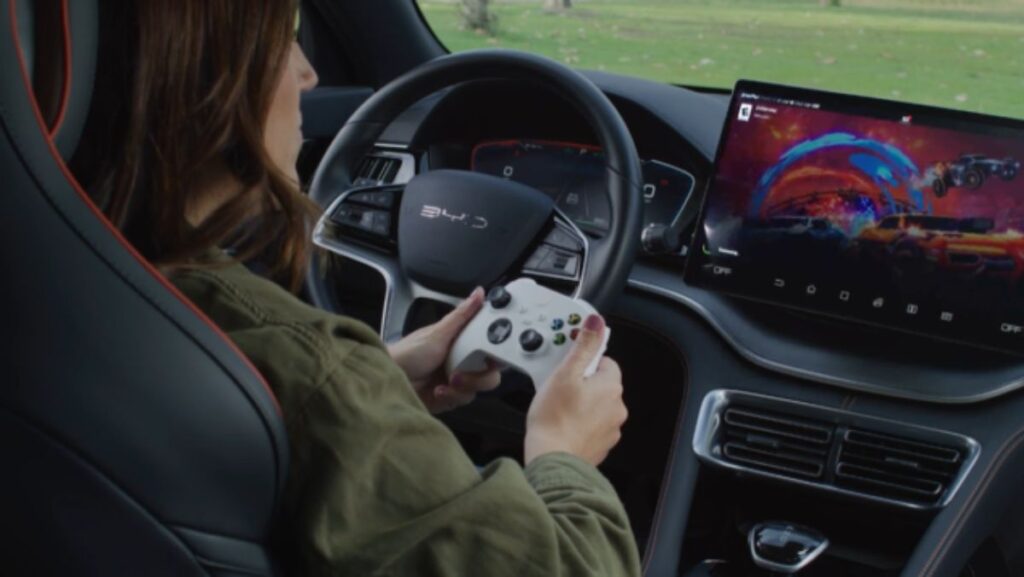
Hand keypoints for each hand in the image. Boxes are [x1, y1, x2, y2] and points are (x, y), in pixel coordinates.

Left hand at [388, 287, 501, 413]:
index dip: (496, 354)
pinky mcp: (450, 398)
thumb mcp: (438, 332)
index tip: (491, 357)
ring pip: (478, 388)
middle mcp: (462, 362)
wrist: (387, 380)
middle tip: (460, 373)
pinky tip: (438, 391)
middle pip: (490, 373)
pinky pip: (463, 400)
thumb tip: (479, 292)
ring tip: (446, 382)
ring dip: (463, 387)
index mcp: (462, 343)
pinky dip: (452, 397)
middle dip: (478, 376)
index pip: (490, 348)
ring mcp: (457, 381)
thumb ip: (462, 315)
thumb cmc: (407, 353)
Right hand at [524, 314, 626, 465]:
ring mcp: (610, 428)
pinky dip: (579, 424)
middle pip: (600, 384)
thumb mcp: (566, 373)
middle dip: (581, 383)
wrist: (552, 459)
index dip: (584, 361)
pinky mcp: (600, 445)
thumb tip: (596, 323)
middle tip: (558, 387)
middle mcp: (617, 407)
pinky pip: (591, 426)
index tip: (569, 365)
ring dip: (581, 404)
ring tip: (558, 408)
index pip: (604, 361)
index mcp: (611, 386)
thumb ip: (584, 346)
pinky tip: (562, 424)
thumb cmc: (555, 419)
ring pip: (595, 406)